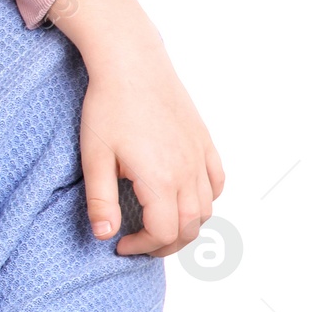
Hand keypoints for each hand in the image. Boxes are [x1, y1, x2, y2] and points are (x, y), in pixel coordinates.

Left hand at [50, 0, 225, 255]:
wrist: (131, 64)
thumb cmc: (108, 108)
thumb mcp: (94, 157)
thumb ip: (101, 200)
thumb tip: (104, 236)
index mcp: (161, 179)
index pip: (163, 233)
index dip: (142, 247)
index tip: (119, 245)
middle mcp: (188, 171)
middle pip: (190, 227)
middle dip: (165, 245)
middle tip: (140, 244)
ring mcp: (200, 156)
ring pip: (207, 208)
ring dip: (187, 225)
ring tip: (159, 225)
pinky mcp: (204, 141)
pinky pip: (217, 181)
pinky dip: (205, 199)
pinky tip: (184, 198)